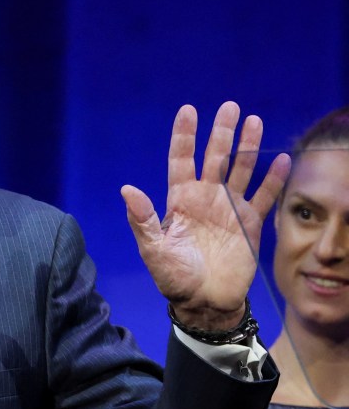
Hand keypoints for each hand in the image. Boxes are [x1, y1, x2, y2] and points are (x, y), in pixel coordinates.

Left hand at [121, 102, 289, 330]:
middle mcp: (205, 197)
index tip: (189, 111)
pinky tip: (281, 159)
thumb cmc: (173, 276)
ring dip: (248, 146)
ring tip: (254, 121)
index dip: (184, 136)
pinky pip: (265, 196)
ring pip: (240, 169)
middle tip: (230, 106)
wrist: (204, 301)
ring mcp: (229, 208)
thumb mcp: (153, 248)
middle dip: (221, 132)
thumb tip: (126, 190)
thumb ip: (143, 219)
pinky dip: (273, 179)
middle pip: (214, 157)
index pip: (181, 160)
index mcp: (179, 200)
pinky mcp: (250, 223)